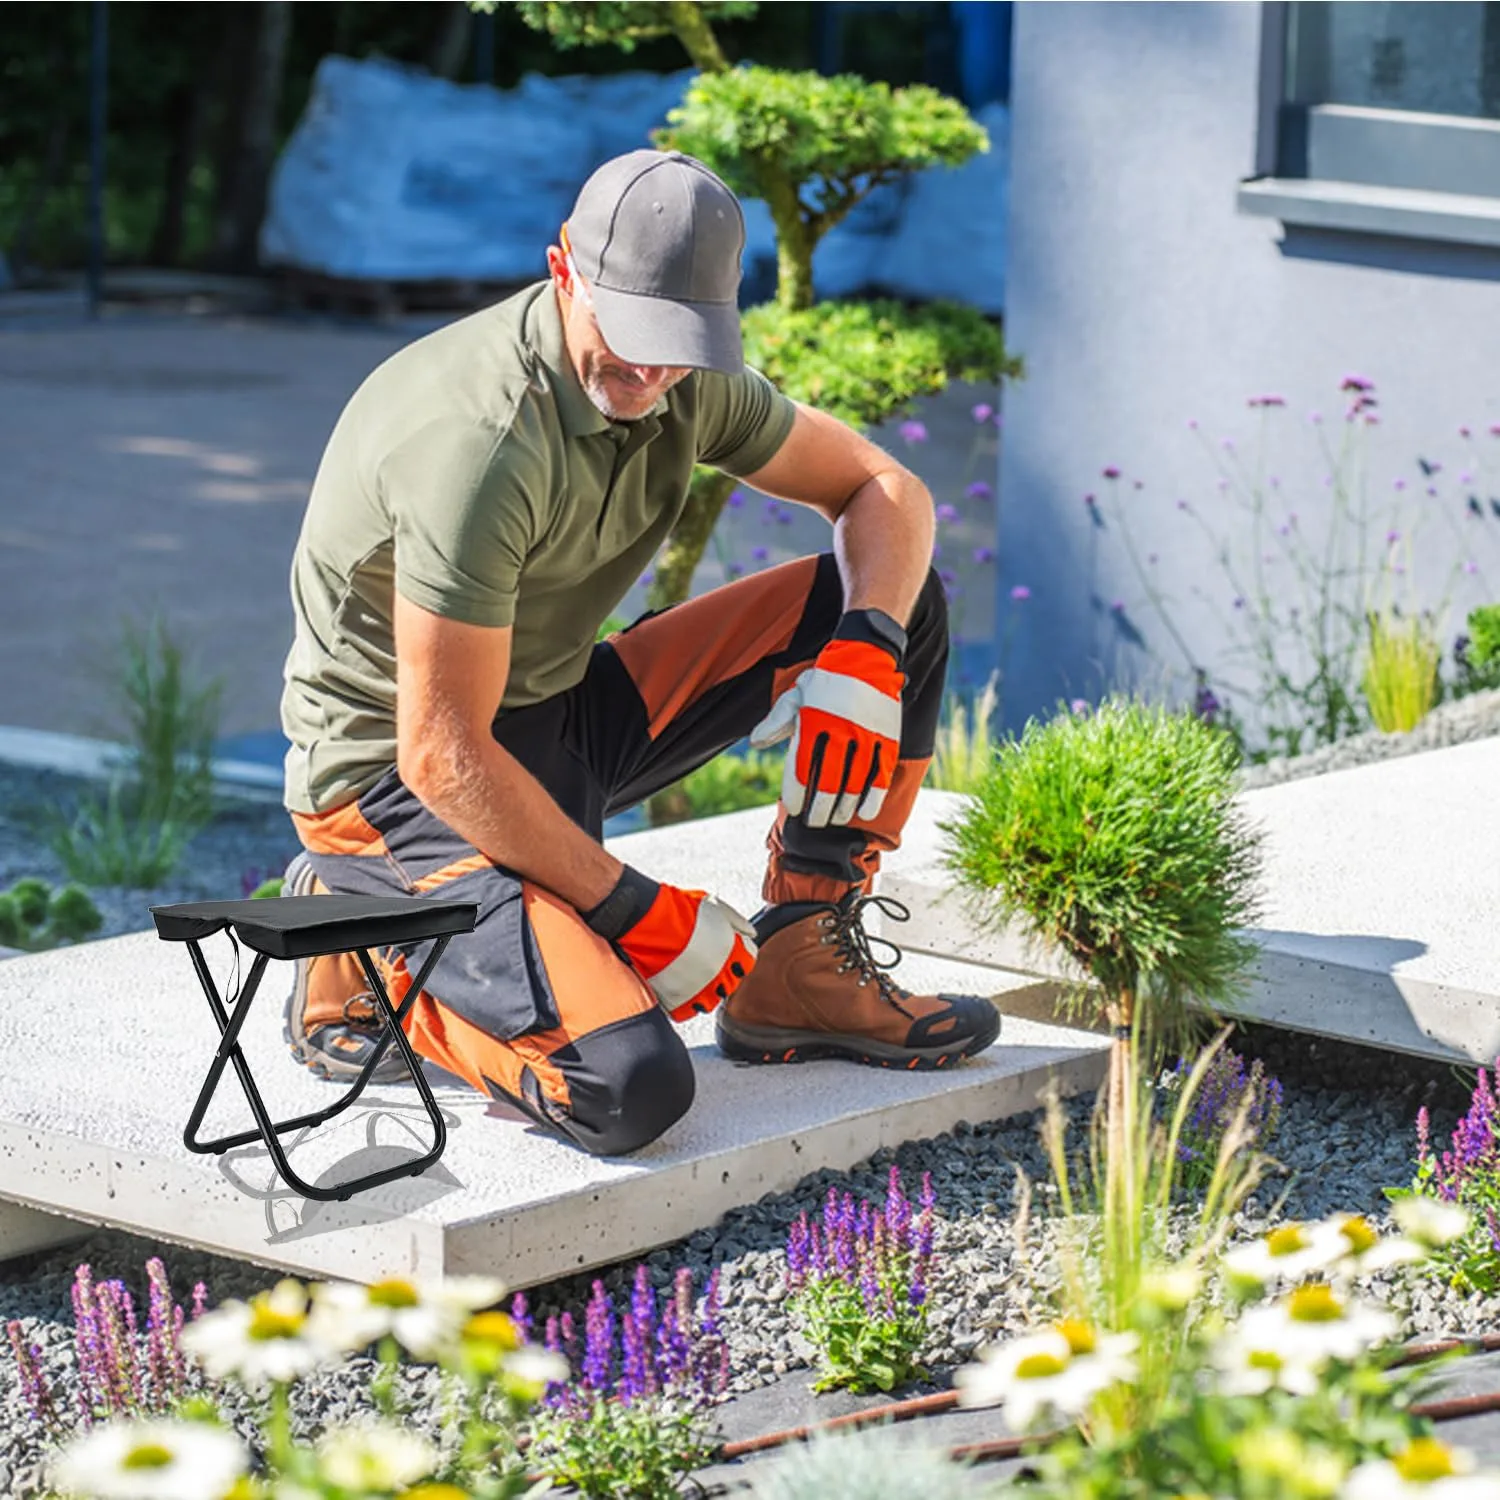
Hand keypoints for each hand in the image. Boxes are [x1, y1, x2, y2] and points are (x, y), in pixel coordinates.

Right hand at [582, 866, 756, 1020]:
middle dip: (720, 976)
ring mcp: (698, 990)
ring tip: (689, 975)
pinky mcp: (676, 1001)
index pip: (746, 964)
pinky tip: (678, 986)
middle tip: (705, 964)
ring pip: (710, 1002)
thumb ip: (735, 921)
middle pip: (729, 985)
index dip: (737, 959)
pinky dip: (683, 1002)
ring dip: (703, 991)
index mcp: (731, 952)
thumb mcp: (713, 906)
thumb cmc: (675, 909)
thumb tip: (750, 932)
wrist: (644, 920)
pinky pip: (686, 1011)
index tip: (728, 956)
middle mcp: (718, 974)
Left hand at [750, 608, 905, 827]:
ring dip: (844, 808)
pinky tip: (865, 811)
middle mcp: (839, 731)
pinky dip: (873, 796)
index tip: (794, 809)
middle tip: (815, 821)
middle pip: (827, 784)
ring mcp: (866, 735)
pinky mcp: (887, 737)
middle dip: (819, 809)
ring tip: (836, 819)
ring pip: (854, 784)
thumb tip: (755, 743)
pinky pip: (881, 774)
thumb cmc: (826, 679)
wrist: (866, 654)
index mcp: (812, 723)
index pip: (799, 769)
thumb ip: (776, 722)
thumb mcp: (796, 695)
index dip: (796, 795)